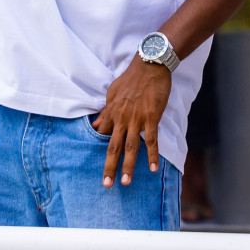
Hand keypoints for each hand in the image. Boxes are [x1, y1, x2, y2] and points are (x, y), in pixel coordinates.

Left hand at [94, 59, 171, 186]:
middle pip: (113, 146)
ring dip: (128, 166)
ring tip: (126, 182)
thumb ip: (106, 111)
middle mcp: (121, 118)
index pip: (102, 135)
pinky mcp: (151, 117)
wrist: (149, 65)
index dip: (98, 150)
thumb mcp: (113, 93)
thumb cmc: (131, 79)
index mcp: (111, 112)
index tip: (97, 164)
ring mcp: (136, 118)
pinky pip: (151, 140)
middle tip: (106, 184)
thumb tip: (96, 125)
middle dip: (110, 166)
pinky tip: (153, 168)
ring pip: (131, 147)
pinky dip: (152, 155)